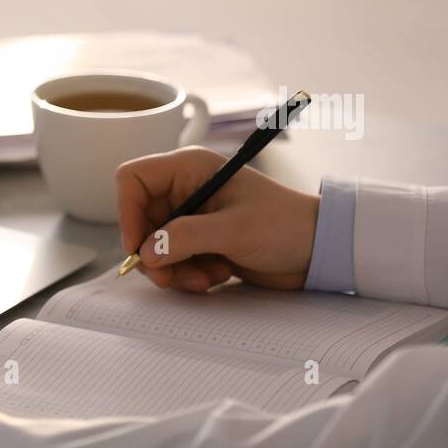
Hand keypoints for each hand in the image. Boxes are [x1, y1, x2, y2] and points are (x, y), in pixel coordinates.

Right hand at [114, 146, 319, 291]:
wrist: (319, 250)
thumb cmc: (285, 226)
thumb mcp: (233, 230)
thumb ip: (184, 238)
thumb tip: (145, 252)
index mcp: (190, 169)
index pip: (132, 180)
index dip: (127, 213)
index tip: (138, 247)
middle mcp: (186, 189)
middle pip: (139, 220)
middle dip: (152, 253)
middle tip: (169, 277)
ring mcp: (192, 217)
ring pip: (153, 246)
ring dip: (172, 269)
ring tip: (204, 278)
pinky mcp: (200, 242)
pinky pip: (172, 260)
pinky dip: (186, 275)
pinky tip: (215, 276)